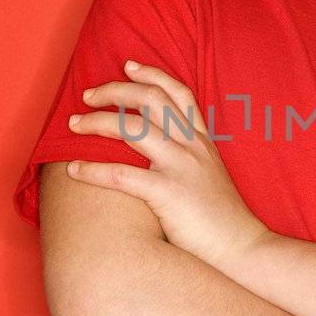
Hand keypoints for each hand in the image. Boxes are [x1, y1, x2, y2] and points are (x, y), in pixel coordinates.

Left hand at [65, 59, 270, 273]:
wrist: (242, 249)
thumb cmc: (221, 220)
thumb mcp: (210, 177)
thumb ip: (189, 159)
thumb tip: (156, 152)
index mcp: (204, 141)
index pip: (179, 93)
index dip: (152, 75)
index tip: (128, 66)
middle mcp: (193, 147)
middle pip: (151, 100)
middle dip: (115, 91)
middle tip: (88, 95)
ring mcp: (181, 167)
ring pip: (132, 128)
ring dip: (96, 122)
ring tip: (73, 124)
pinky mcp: (168, 193)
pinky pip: (121, 175)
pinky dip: (93, 169)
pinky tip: (73, 169)